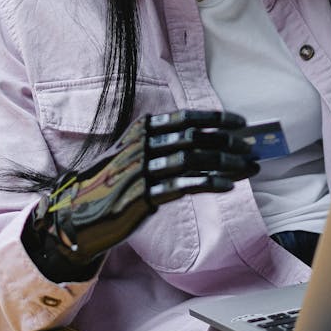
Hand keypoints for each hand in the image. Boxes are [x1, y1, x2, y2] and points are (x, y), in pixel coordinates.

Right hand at [26, 110, 257, 273]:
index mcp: (142, 130)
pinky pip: (183, 186)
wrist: (78, 213)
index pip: (186, 117)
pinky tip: (228, 185)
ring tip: (248, 169)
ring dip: (226, 163)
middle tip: (251, 149)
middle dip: (228, 142)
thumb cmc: (113, 182)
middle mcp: (141, 145)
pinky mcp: (143, 196)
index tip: (241, 124)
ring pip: (192, 160)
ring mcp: (141, 170)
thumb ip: (161, 142)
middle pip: (194, 138)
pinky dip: (209, 183)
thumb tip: (203, 139)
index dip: (217, 119)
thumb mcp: (133, 152)